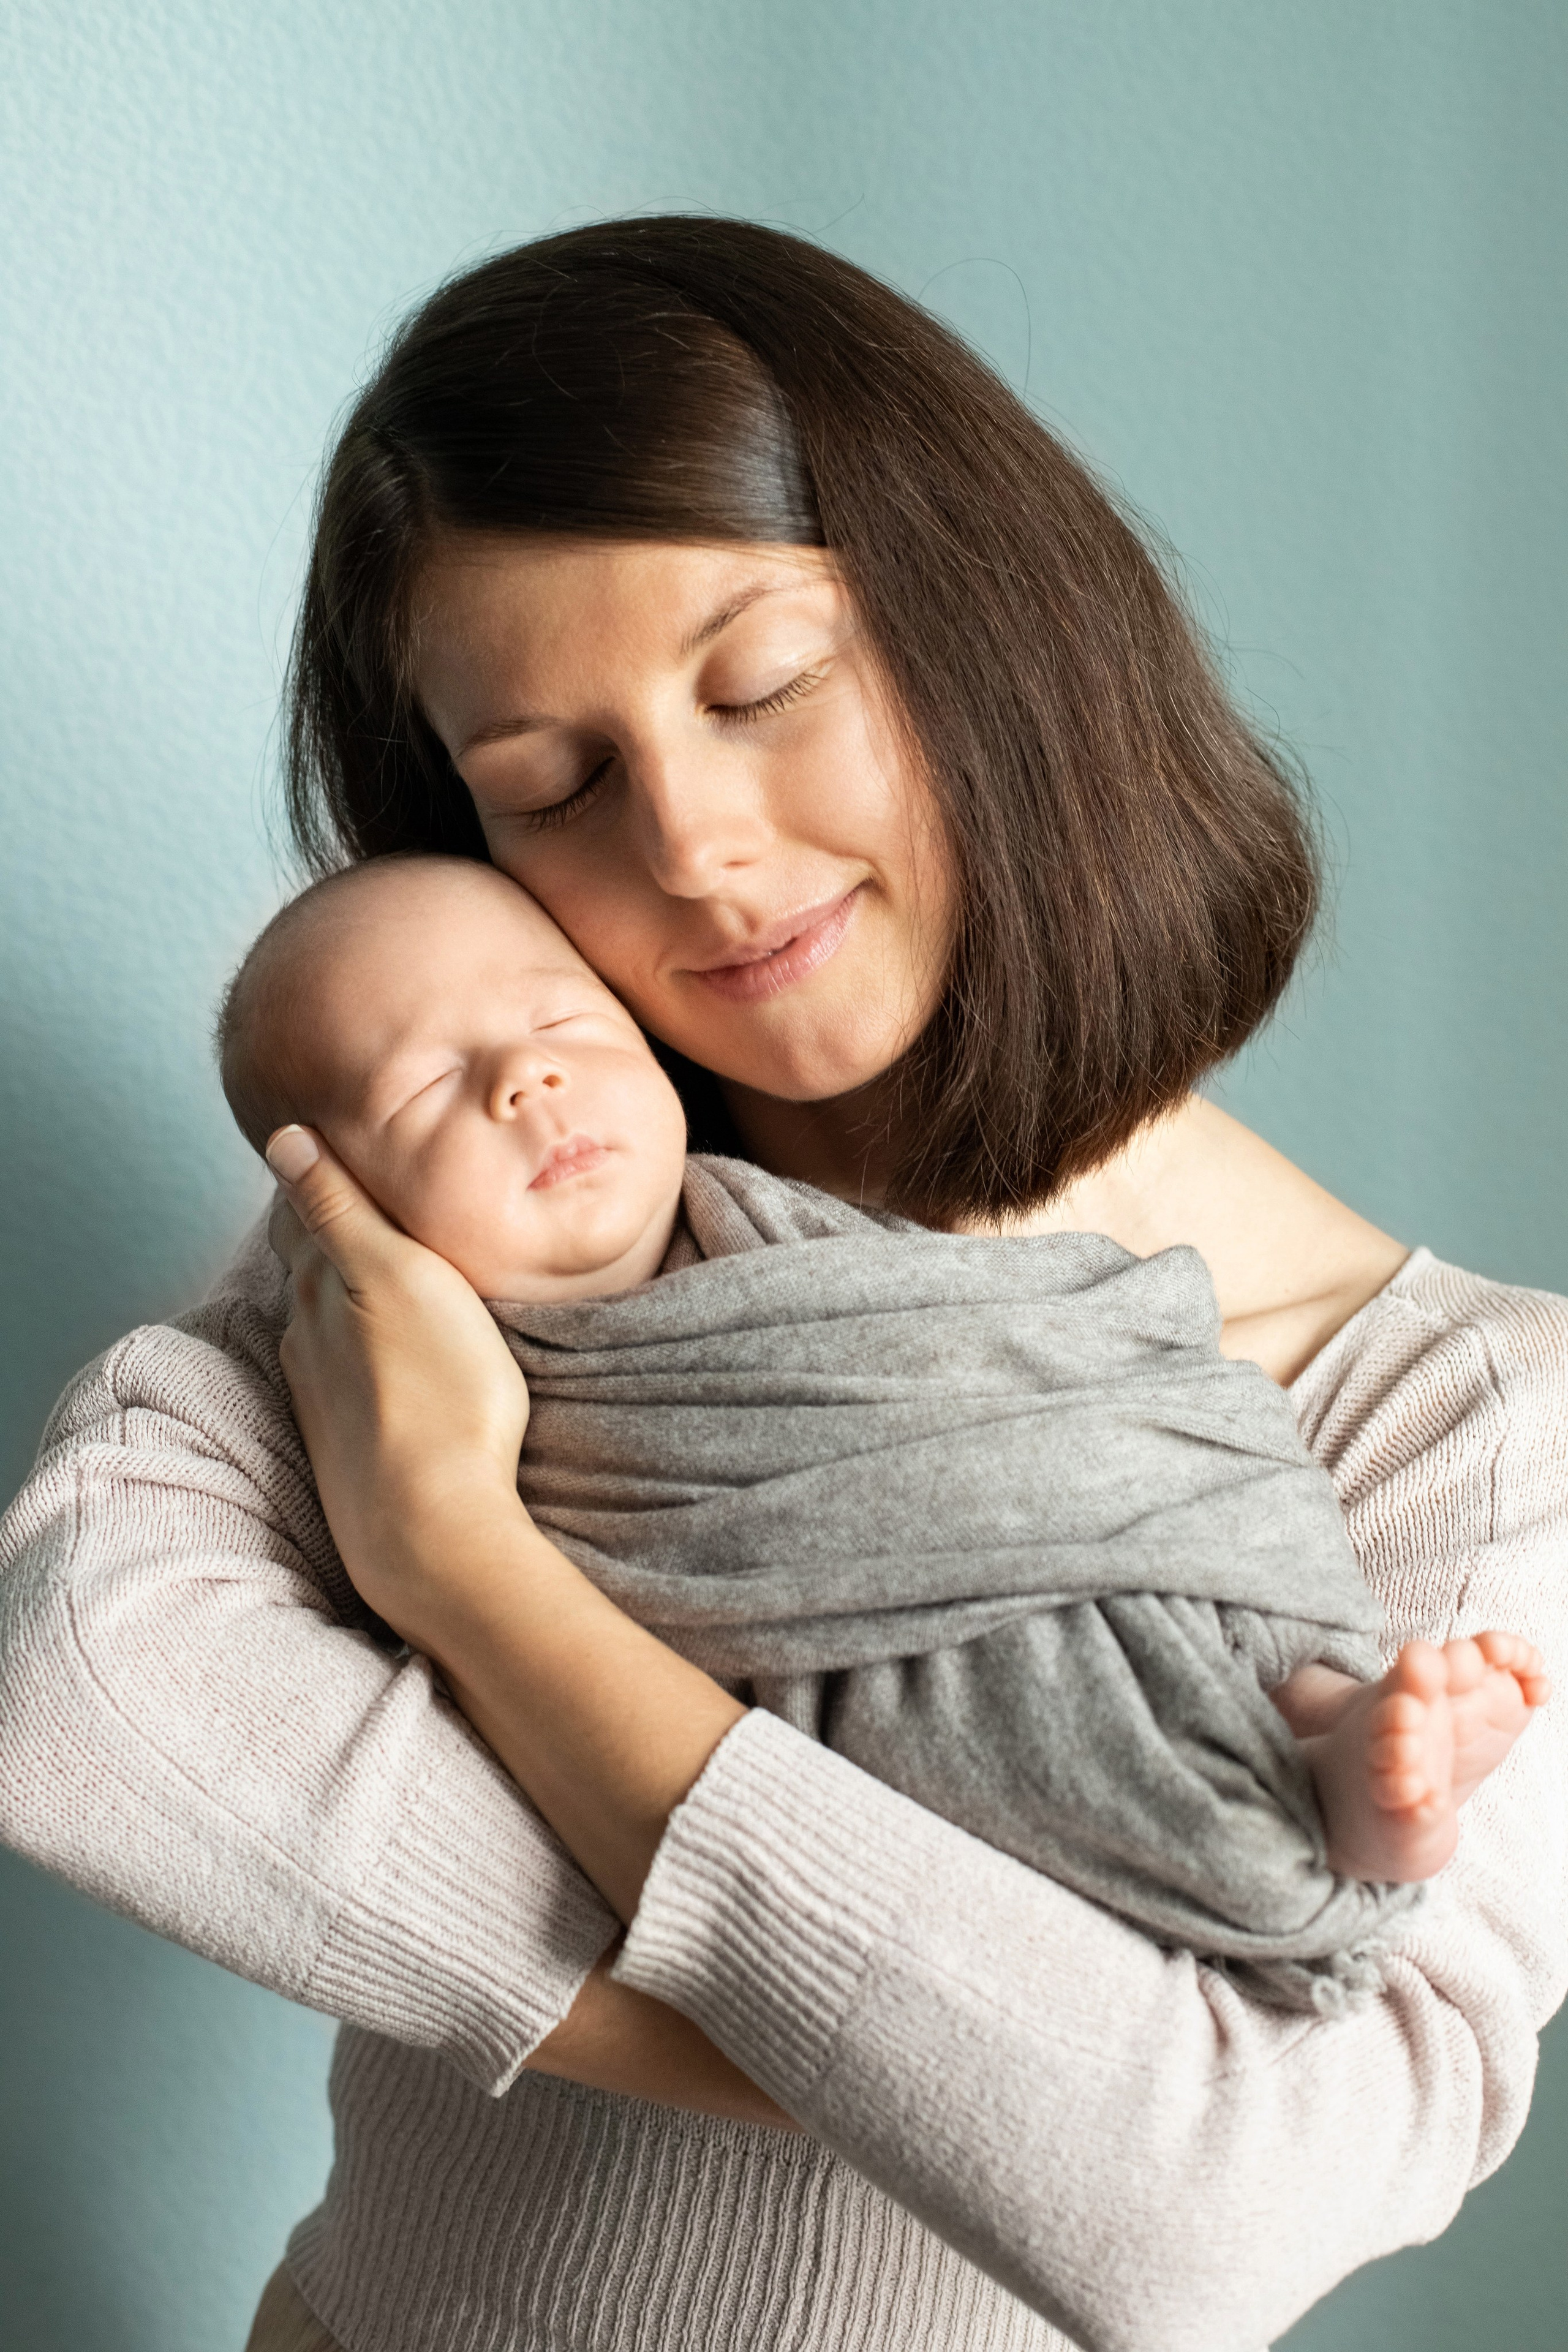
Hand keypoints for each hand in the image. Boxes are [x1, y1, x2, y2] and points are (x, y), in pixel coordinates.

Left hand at [265, 1124, 531, 1632]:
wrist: (431, 1527)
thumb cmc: (439, 1393)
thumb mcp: (397, 1275)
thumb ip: (338, 1208)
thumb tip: (281, 1137)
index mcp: (321, 1288)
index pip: (304, 1213)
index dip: (317, 1175)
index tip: (331, 1145)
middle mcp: (307, 1338)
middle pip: (308, 1267)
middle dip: (325, 1230)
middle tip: (357, 1194)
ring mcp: (324, 1396)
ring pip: (323, 1322)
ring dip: (341, 1293)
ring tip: (375, 1268)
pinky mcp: (347, 1442)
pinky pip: (344, 1373)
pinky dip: (356, 1348)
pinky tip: (382, 1354)